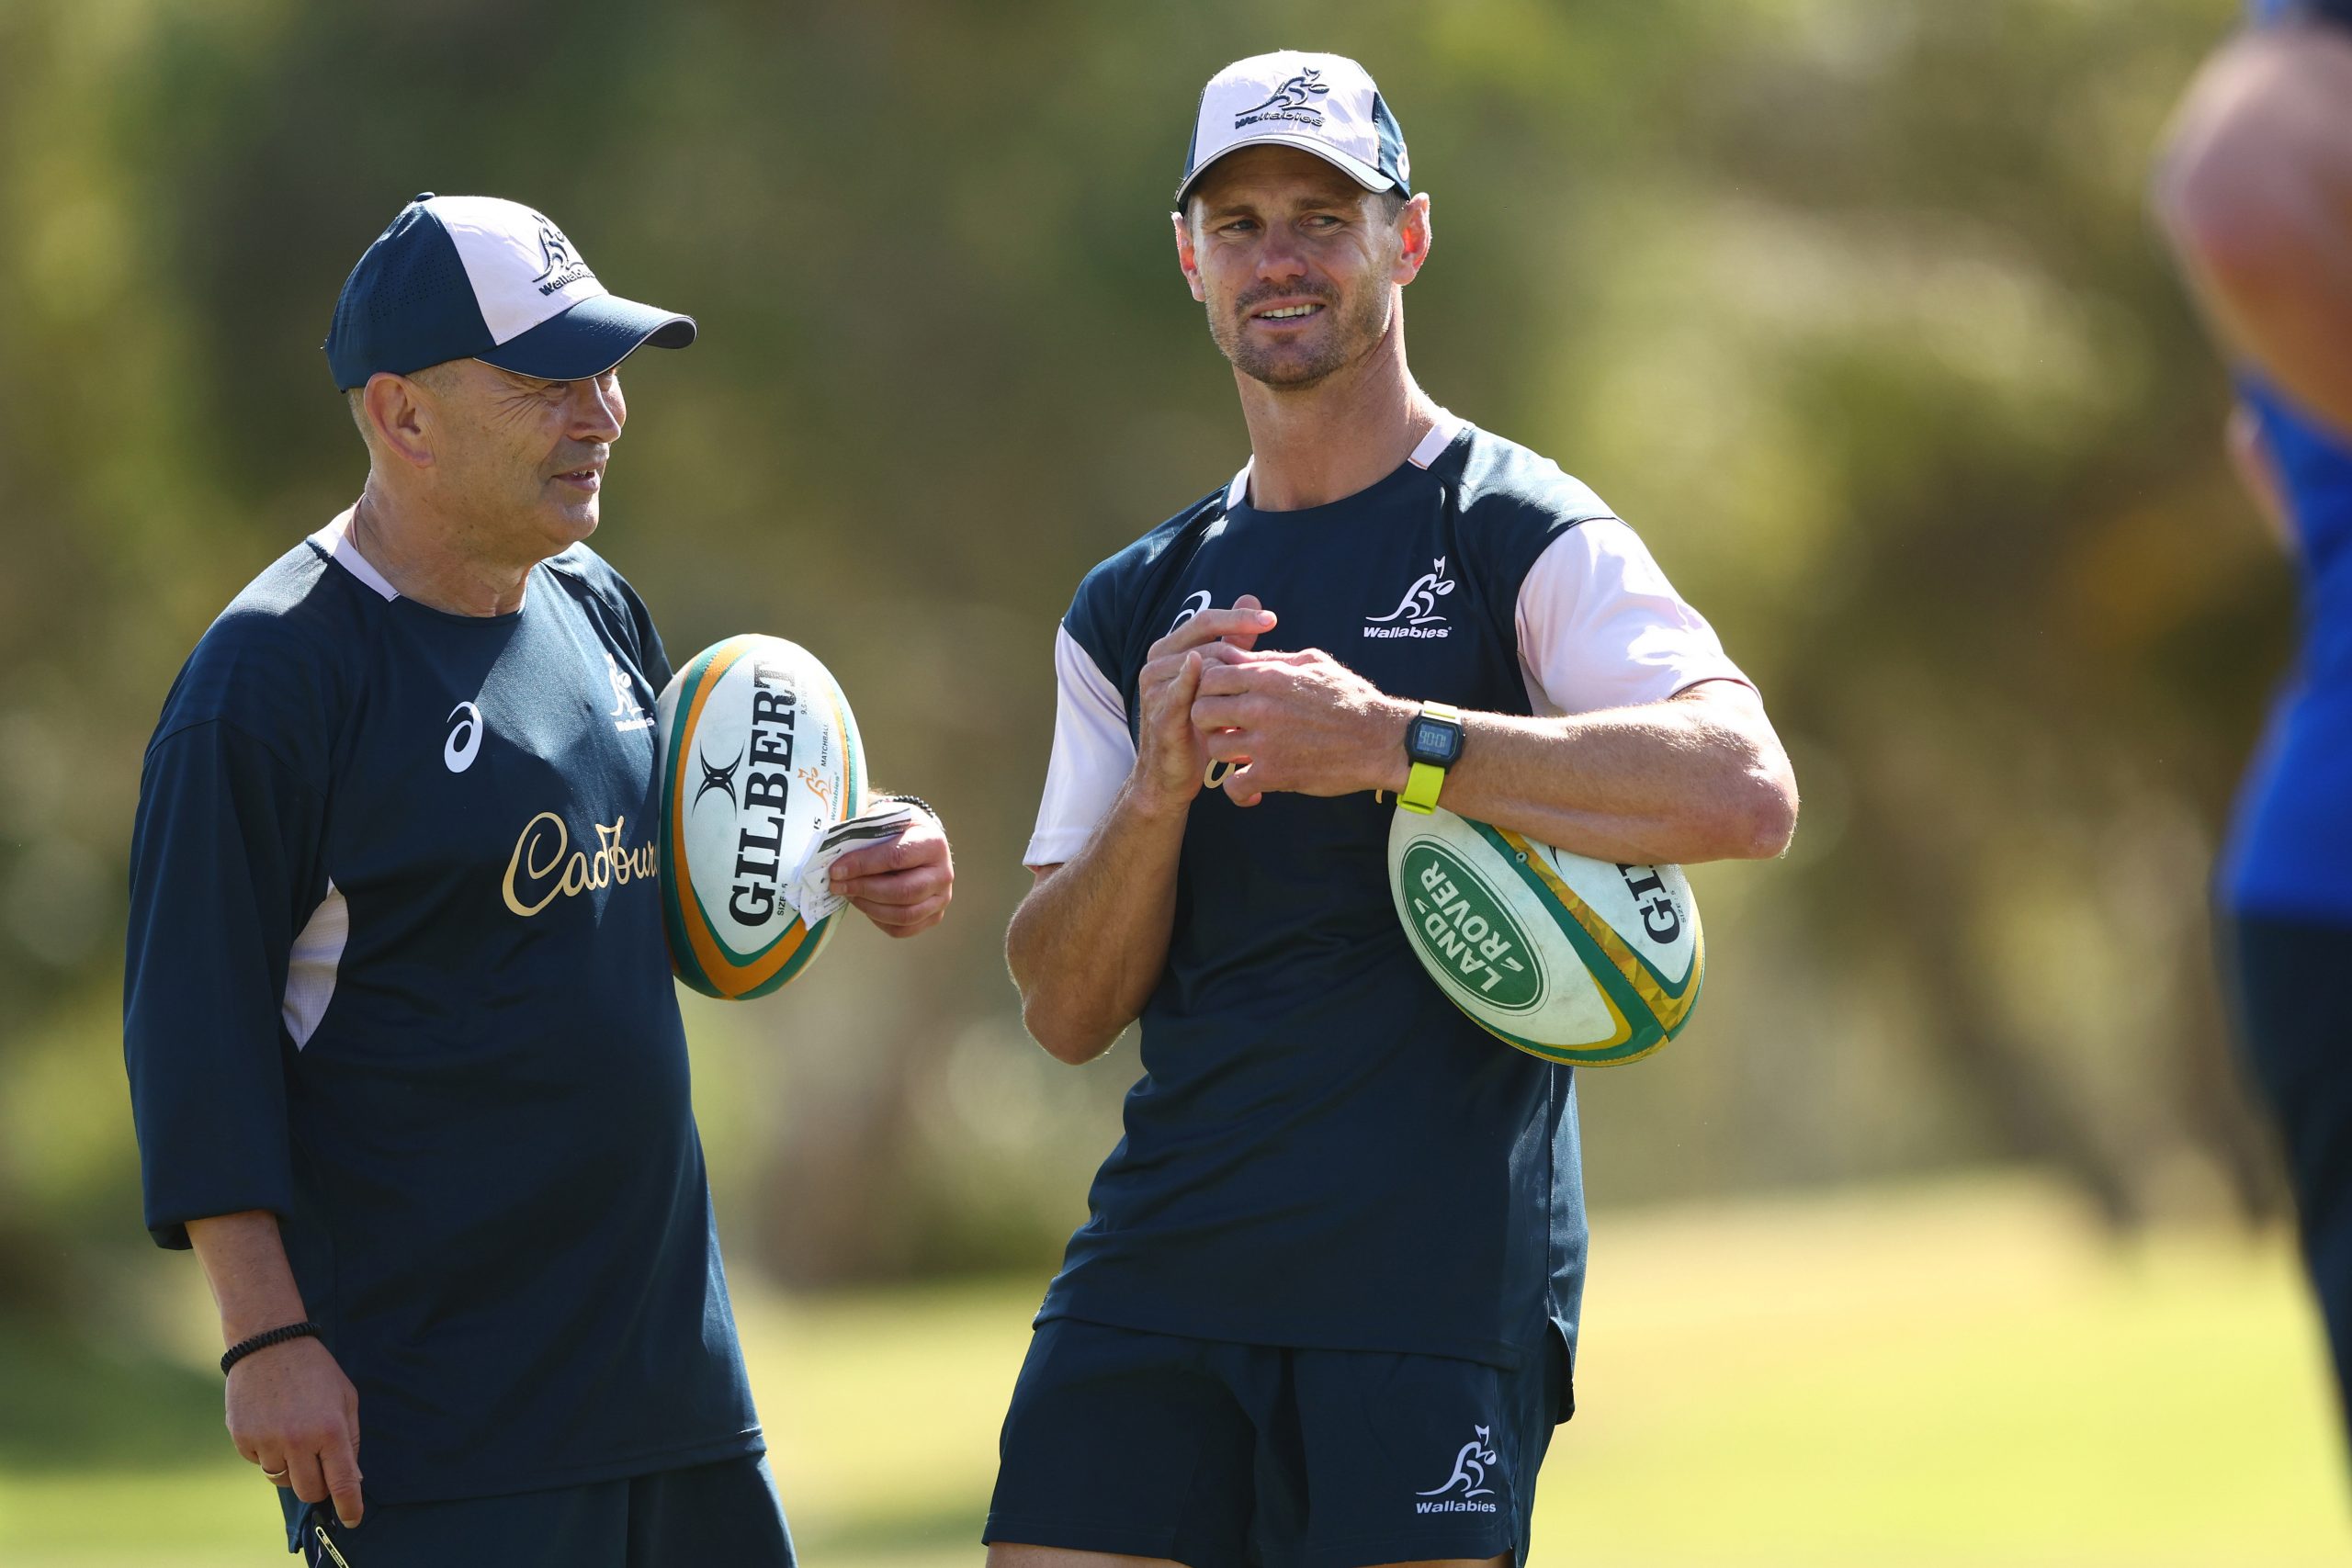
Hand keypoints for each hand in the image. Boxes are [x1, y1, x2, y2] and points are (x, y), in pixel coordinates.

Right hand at [228, 1335, 362, 1528]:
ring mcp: (268, 1441)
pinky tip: (271, 1424)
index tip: (352, 1520)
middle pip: (309, 1491)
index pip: (343, 1482)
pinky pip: (259, 1463)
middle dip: (318, 1487)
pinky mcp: (243, 1439)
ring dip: (290, 1467)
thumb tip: (353, 1478)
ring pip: (282, 1480)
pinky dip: (268, 1452)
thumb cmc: (315, 1371)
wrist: (269, 1344)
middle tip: (318, 1467)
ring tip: (293, 1432)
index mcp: (330, 1430)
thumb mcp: (346, 1398)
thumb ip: (351, 1439)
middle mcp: (298, 1440)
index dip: (350, 1506)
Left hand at [829, 809, 952, 936]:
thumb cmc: (899, 829)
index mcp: (933, 843)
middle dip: (863, 890)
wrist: (921, 840)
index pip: (896, 858)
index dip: (863, 866)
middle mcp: (943, 873)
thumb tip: (834, 854)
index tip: (836, 870)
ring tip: (849, 894)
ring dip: (869, 907)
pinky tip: (866, 905)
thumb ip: (864, 834)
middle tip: (837, 886)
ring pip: (903, 915)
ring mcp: (942, 897)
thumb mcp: (885, 819)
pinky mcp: (934, 915)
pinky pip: (903, 929)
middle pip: (902, 891)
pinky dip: (879, 921)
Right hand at [1132, 596, 1276, 813]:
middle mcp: (1155, 665)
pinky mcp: (1161, 716)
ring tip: (1265, 686)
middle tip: (1275, 662)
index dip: (1238, 618)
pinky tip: (1216, 677)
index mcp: (1167, 651)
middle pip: (1206, 643)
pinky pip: (1183, 695)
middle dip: (1242, 648)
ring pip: (1200, 667)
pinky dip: (1198, 682)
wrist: (1170, 776)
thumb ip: (1231, 642)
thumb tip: (1251, 599)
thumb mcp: (1216, 683)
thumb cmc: (1197, 727)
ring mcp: (1155, 691)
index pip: (1205, 621)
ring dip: (1234, 673)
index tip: (1272, 620)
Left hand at [1189, 648, 1412, 806]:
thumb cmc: (1350, 698)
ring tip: (1241, 754)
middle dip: (1208, 719)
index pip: (1210, 675)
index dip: (1209, 687)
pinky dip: (1239, 789)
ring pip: (1214, 748)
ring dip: (1224, 753)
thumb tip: (1243, 654)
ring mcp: (1266, 743)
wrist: (1381, 740)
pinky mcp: (1276, 774)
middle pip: (1201, 711)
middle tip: (1225, 726)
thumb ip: (1274, 660)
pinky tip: (1252, 784)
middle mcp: (1262, 708)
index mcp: (1269, 677)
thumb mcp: (1314, 663)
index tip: (1222, 697)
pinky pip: (1234, 785)